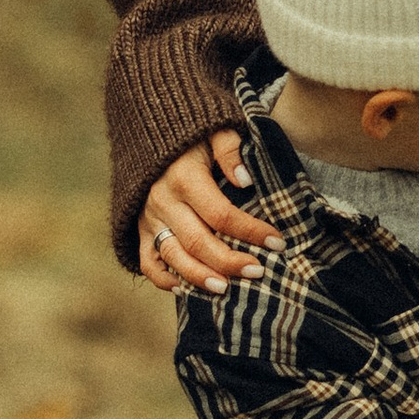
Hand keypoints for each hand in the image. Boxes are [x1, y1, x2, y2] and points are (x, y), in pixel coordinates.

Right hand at [138, 132, 282, 292]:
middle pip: (198, 241)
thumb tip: (245, 180)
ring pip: (173, 257)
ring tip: (226, 289)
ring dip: (199, 277)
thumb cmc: (192, 136)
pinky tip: (186, 289)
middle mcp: (164, 202)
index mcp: (184, 178)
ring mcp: (150, 219)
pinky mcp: (141, 229)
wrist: (148, 131)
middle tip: (258, 271)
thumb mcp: (213, 129)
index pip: (221, 213)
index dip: (251, 231)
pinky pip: (148, 262)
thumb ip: (230, 149)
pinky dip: (163, 280)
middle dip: (230, 261)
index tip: (277, 242)